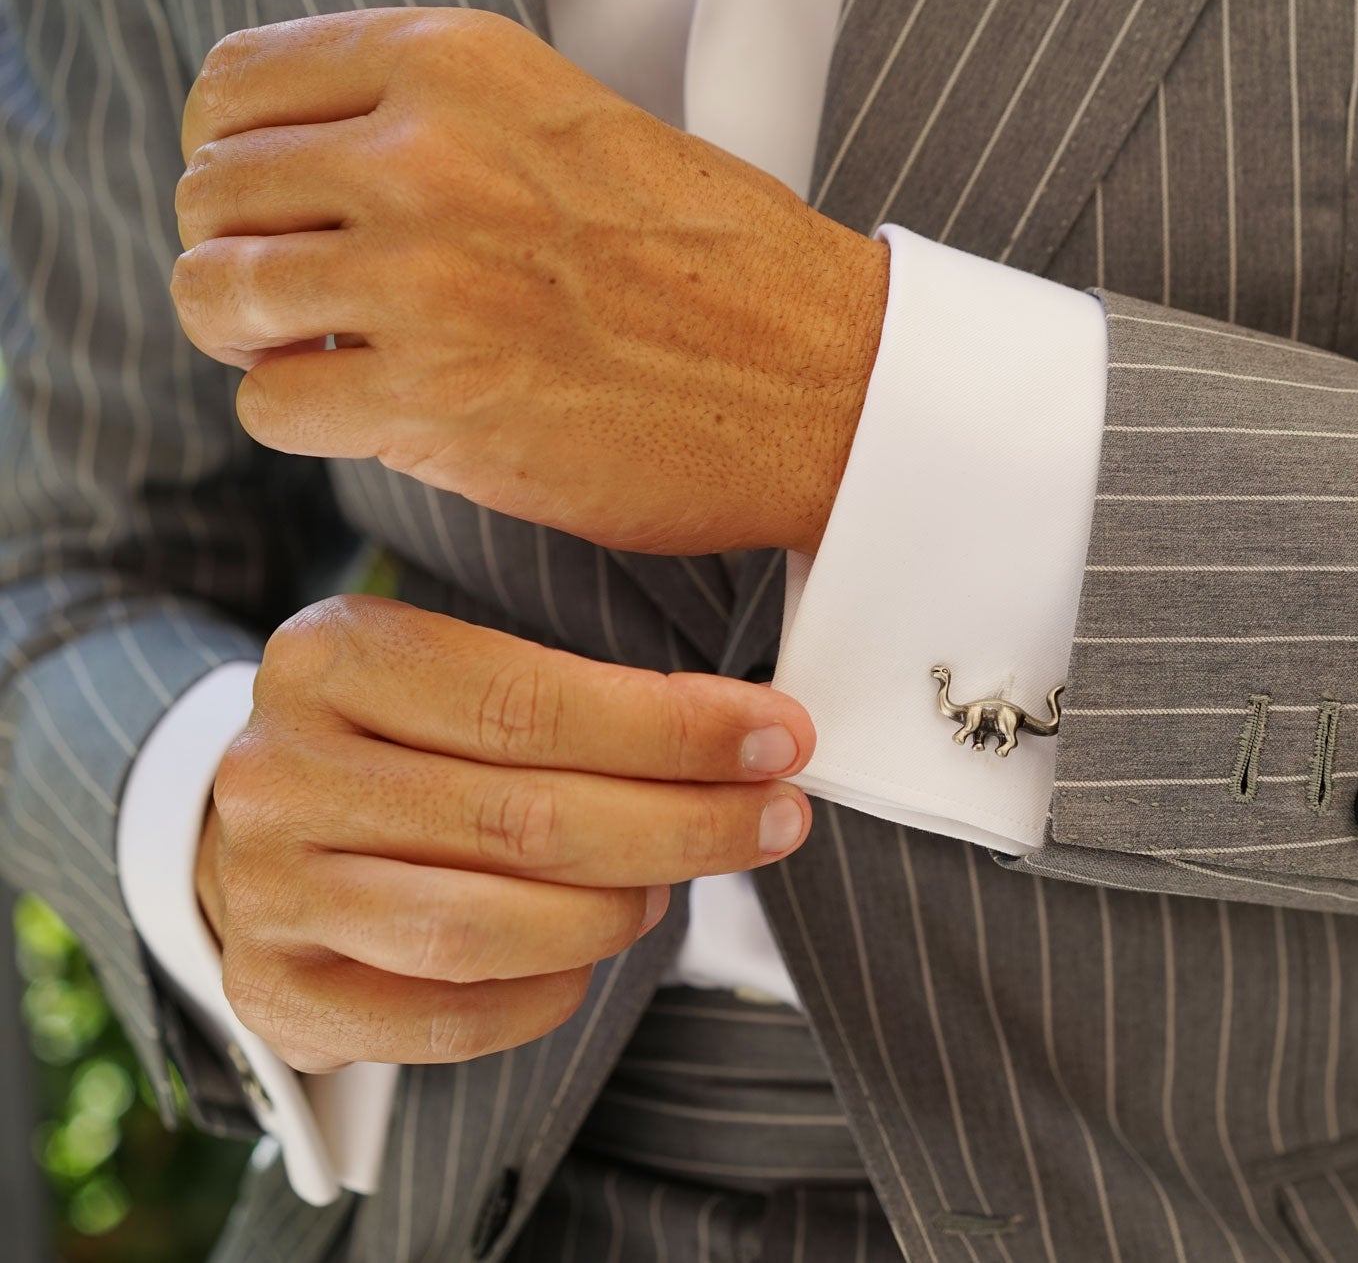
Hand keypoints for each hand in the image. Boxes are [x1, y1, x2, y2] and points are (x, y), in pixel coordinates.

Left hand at [171, 7, 888, 555]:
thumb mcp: (579, 121)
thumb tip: (316, 165)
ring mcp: (421, 279)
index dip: (238, 156)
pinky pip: (270, 406)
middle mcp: (423, 156)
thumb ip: (443, 121)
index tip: (279, 205)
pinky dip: (305, 418)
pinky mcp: (431, 400)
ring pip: (216, 295)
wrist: (824, 379)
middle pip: (210, 192)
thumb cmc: (724, 266)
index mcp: (457, 65)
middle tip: (307, 298)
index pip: (236, 85)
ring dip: (258, 338)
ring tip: (328, 355)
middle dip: (244, 252)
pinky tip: (373, 412)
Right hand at [195, 594, 814, 1071]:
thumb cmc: (407, 742)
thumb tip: (753, 735)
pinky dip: (544, 996)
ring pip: (484, 927)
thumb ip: (582, 695)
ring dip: (612, 916)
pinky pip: (443, 1021)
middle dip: (682, 823)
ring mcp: (267, 888)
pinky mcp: (274, 991)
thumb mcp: (462, 674)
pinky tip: (588, 962)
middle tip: (775, 818)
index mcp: (335, 655)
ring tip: (665, 888)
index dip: (674, 730)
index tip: (781, 738)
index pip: (531, 702)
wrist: (256, 829)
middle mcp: (282, 768)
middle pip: (524, 818)